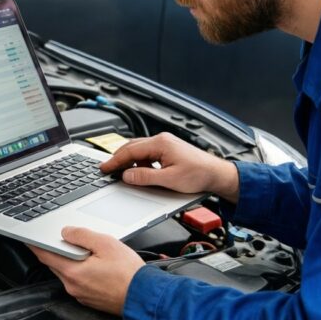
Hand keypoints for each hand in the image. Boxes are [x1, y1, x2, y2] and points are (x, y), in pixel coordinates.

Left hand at [30, 226, 144, 314]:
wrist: (144, 297)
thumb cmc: (129, 274)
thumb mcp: (106, 244)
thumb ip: (83, 235)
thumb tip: (66, 232)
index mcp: (73, 272)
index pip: (45, 255)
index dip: (34, 244)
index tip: (28, 237)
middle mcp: (72, 286)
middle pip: (54, 264)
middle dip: (53, 250)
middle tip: (56, 238)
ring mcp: (80, 294)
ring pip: (66, 273)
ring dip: (68, 261)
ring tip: (80, 250)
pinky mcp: (89, 299)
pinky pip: (77, 281)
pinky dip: (78, 271)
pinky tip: (91, 264)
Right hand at [100, 132, 239, 202]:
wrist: (216, 173)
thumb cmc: (199, 174)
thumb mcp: (169, 179)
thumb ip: (146, 177)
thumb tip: (127, 176)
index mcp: (160, 143)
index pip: (130, 151)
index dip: (115, 161)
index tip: (104, 168)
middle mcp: (161, 140)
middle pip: (132, 147)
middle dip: (118, 159)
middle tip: (107, 169)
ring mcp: (165, 144)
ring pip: (139, 150)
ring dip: (129, 161)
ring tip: (121, 173)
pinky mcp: (168, 150)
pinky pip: (147, 154)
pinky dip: (139, 162)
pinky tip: (138, 172)